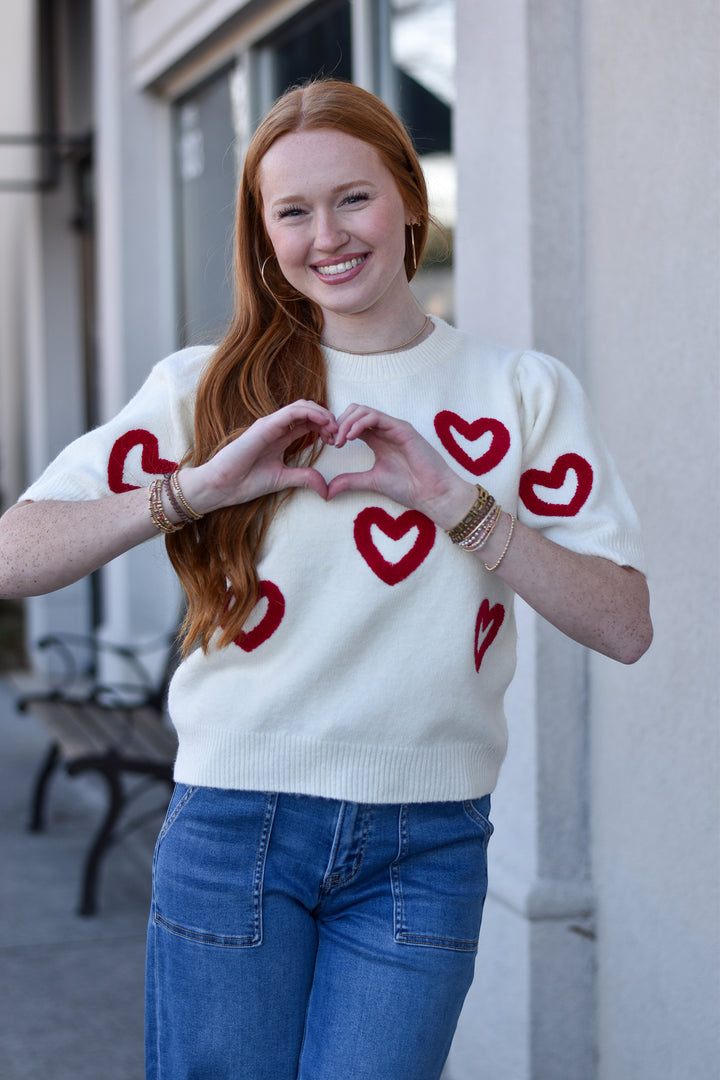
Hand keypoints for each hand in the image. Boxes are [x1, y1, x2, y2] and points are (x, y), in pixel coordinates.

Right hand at [181, 400, 338, 511]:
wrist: (221, 486)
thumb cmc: (245, 482)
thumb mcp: (283, 479)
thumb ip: (304, 478)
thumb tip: (326, 489)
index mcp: (280, 437)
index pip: (308, 423)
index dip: (326, 428)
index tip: (338, 442)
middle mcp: (276, 427)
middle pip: (308, 411)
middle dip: (327, 419)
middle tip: (339, 434)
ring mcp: (270, 424)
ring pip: (302, 406)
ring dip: (323, 414)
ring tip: (334, 428)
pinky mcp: (265, 426)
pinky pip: (292, 412)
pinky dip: (311, 413)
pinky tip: (324, 423)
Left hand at [327, 404, 475, 527]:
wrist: (432, 494)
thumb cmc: (409, 487)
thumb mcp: (372, 481)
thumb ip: (350, 481)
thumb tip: (327, 491)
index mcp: (377, 439)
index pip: (352, 423)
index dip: (337, 429)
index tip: (328, 444)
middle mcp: (385, 429)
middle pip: (355, 411)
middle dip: (338, 422)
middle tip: (331, 441)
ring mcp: (394, 427)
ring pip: (363, 410)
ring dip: (346, 422)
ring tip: (339, 441)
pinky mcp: (402, 428)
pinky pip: (375, 417)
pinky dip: (359, 424)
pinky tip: (350, 438)